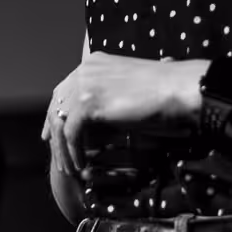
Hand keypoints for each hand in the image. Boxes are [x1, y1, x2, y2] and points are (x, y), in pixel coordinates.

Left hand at [41, 53, 209, 178]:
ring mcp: (85, 83)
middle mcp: (85, 69)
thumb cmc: (163, 92)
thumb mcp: (126, 91)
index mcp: (94, 62)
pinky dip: (74, 151)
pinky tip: (82, 165)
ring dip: (63, 148)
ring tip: (70, 168)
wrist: (177, 88)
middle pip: (57, 104)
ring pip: (61, 121)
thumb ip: (107, 98)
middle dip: (53, 131)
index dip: (57, 111)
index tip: (53, 131)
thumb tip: (95, 122)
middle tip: (53, 152)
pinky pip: (72, 132)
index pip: (65, 88)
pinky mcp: (88, 102)